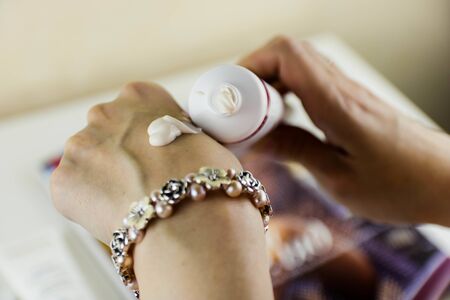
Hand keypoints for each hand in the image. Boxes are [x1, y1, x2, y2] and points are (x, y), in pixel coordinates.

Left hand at [51, 82, 272, 299]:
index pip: (136, 109)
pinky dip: (89, 205)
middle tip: (143, 181)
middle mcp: (104, 112)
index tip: (158, 154)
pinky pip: (74, 193)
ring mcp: (79, 146)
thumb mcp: (205, 140)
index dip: (148, 134)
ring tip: (132, 203)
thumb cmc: (206, 178)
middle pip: (107, 133)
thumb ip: (184, 136)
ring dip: (103, 178)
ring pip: (87, 163)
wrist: (188, 216)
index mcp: (140, 95)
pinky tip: (115, 215)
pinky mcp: (62, 181)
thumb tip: (193, 150)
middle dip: (121, 154)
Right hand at [239, 36, 449, 225]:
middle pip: (286, 53)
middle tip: (236, 110)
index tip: (231, 99)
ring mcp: (346, 92)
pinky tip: (278, 121)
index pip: (286, 56)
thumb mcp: (339, 178)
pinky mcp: (349, 102)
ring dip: (267, 84)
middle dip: (252, 75)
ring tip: (252, 117)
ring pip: (296, 65)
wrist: (443, 181)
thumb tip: (254, 139)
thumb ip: (295, 151)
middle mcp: (341, 88)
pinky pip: (307, 82)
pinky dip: (285, 94)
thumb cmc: (400, 185)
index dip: (250, 66)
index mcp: (337, 104)